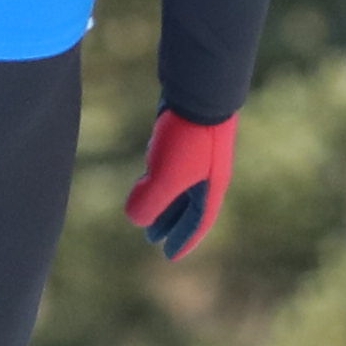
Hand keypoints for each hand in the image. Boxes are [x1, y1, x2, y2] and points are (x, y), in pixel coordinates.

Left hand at [125, 107, 236, 260]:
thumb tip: (135, 219)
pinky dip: (159, 175)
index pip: (198, 222)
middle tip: (151, 239)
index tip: (170, 256)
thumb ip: (149, 203)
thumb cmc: (188, 137)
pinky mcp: (184, 134)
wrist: (200, 89)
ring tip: (144, 211)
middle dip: (169, 222)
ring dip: (162, 200)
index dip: (183, 240)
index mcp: (211, 188)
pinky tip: (146, 174)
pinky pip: (171, 164)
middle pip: (188, 206)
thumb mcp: (166, 178)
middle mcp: (208, 173)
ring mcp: (198, 152)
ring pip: (178, 184)